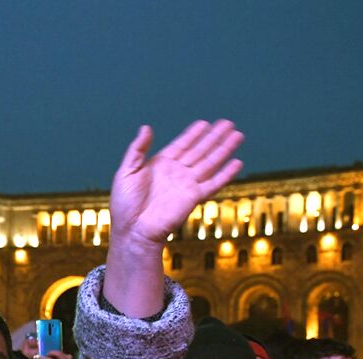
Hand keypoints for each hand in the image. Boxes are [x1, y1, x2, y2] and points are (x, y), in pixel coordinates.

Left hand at [108, 119, 243, 252]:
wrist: (133, 230)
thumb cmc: (125, 205)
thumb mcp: (126, 171)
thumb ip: (137, 149)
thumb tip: (146, 127)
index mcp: (161, 165)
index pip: (182, 145)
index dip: (194, 134)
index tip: (205, 123)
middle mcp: (176, 173)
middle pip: (200, 150)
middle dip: (214, 137)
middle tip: (228, 123)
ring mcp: (186, 185)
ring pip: (210, 162)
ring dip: (224, 149)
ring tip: (237, 135)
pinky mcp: (193, 197)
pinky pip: (213, 183)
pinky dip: (225, 174)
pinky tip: (237, 163)